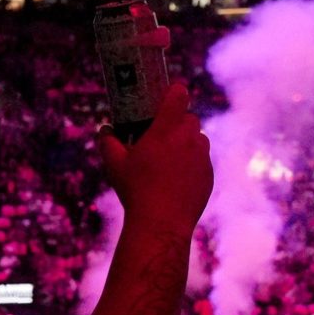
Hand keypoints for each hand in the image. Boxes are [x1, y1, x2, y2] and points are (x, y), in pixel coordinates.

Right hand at [101, 41, 210, 238]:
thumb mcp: (114, 165)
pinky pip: (203, 161)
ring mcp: (202, 157)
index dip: (174, 91)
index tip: (169, 94)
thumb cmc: (135, 191)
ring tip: (170, 159)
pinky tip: (178, 178)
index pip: (178, 95)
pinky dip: (193, 164)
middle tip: (162, 135)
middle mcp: (188, 139)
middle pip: (189, 118)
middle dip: (178, 122)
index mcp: (165, 130)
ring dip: (188, 143)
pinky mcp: (209, 175)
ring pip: (199, 139)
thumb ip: (107, 142)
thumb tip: (104, 130)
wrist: (162, 223)